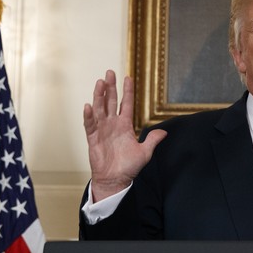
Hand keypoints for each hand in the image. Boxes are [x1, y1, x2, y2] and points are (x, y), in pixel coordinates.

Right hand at [83, 70, 166, 201]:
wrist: (116, 180)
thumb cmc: (129, 166)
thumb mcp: (145, 152)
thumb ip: (153, 140)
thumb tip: (164, 132)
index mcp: (125, 126)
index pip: (126, 104)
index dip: (127, 91)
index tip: (127, 77)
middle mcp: (113, 124)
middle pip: (110, 102)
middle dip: (110, 87)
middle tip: (109, 73)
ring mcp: (102, 130)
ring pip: (99, 109)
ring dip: (99, 96)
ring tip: (100, 83)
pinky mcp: (93, 138)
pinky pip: (90, 125)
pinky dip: (89, 116)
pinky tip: (88, 106)